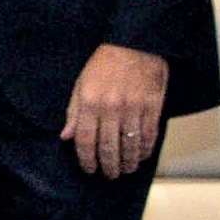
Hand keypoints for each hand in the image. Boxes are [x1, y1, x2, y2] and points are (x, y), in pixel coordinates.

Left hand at [61, 43, 170, 180]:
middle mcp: (112, 108)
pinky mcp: (153, 106)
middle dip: (108, 165)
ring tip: (126, 170)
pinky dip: (145, 148)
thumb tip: (66, 137)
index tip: (89, 169)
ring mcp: (134, 108)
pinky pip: (149, 134)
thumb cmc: (104, 64)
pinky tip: (141, 156)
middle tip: (109, 175)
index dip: (86, 159)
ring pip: (131, 144)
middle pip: (109, 146)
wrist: (135, 44)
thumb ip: (74, 112)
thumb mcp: (80, 84)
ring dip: (128, 161)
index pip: (86, 140)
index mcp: (90, 102)